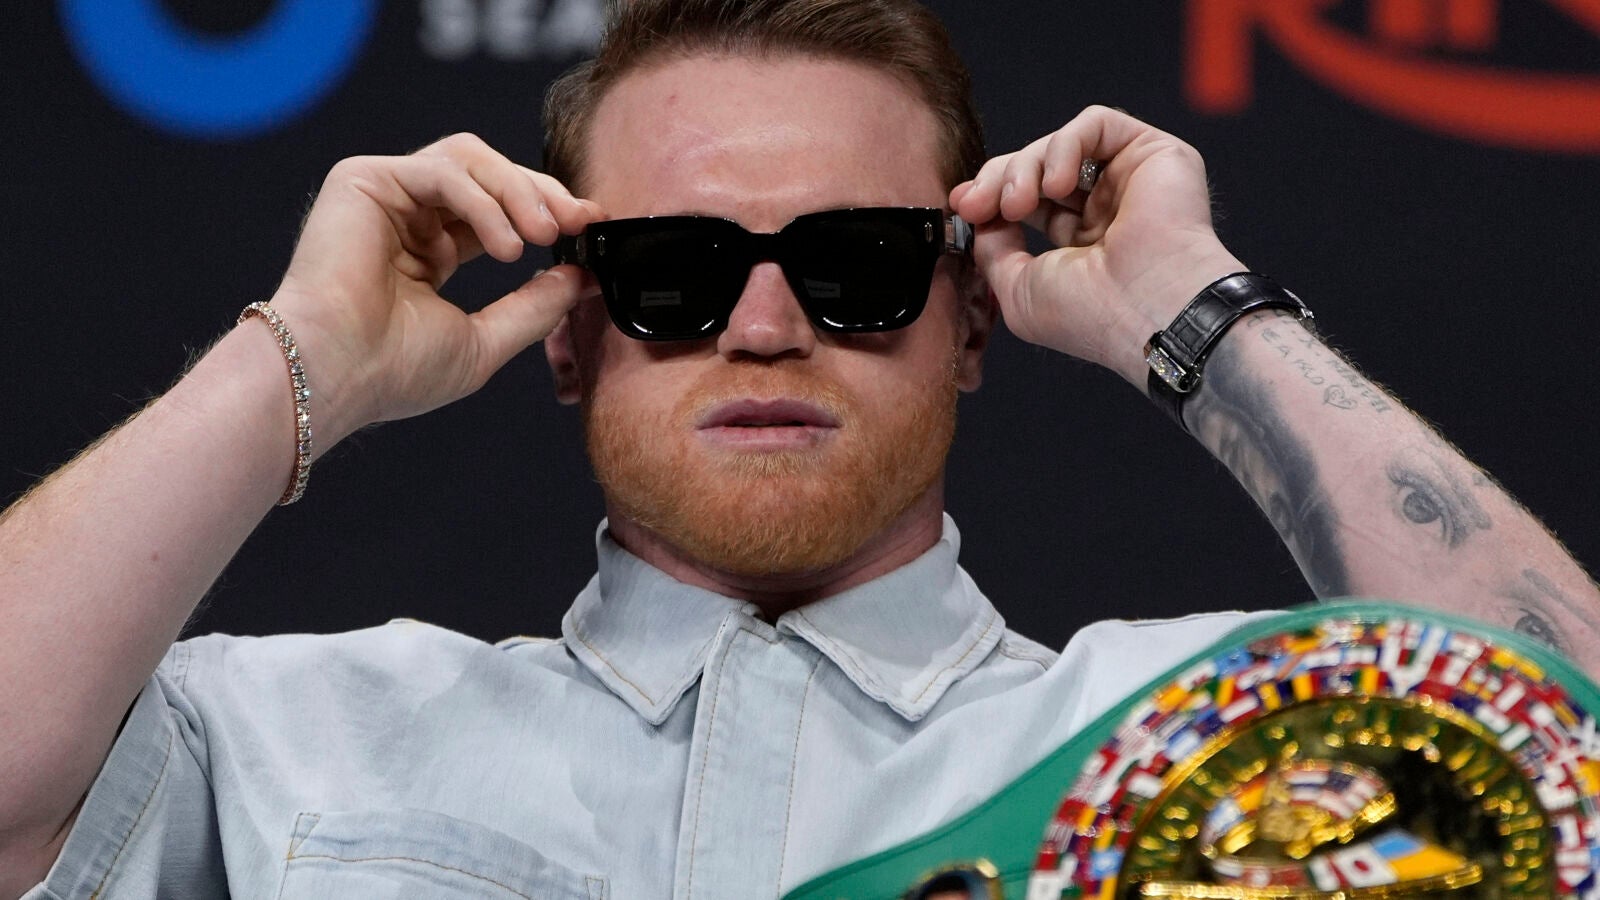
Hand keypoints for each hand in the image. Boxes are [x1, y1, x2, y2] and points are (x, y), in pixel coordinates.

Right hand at [266, 133, 601, 444]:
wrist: (335, 375)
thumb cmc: (394, 371)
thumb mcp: (486, 340)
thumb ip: (534, 307)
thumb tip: (580, 278)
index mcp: (429, 251)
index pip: (499, 210)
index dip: (547, 211)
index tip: (591, 227)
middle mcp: (407, 217)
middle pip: (490, 173)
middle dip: (542, 194)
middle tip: (577, 222)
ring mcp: (385, 194)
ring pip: (470, 160)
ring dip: (517, 192)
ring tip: (543, 237)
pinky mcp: (364, 179)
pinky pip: (443, 172)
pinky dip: (484, 204)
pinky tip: (504, 247)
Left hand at [951, 106, 1245, 386]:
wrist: (1149, 310)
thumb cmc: (1090, 314)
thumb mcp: (1017, 288)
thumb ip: (992, 247)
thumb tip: (980, 215)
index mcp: (1080, 244)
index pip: (1026, 201)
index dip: (989, 196)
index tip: (961, 206)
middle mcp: (1106, 210)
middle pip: (1036, 168)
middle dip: (998, 179)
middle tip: (978, 205)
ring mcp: (1130, 180)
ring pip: (1060, 145)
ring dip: (1025, 168)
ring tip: (1018, 204)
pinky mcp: (1153, 152)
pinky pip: (1094, 124)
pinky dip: (1064, 146)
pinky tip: (1057, 184)